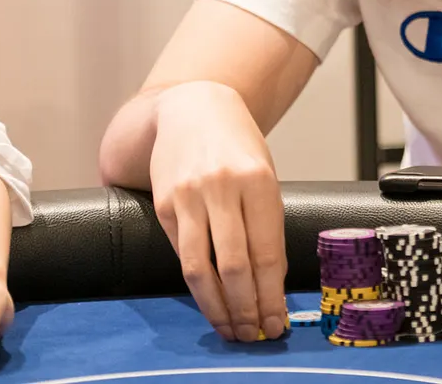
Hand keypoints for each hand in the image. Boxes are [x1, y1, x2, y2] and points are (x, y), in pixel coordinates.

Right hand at [150, 80, 288, 343]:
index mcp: (257, 180)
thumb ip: (267, 221)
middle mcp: (221, 188)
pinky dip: (197, 284)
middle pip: (234, 266)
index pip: (266, 252)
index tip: (277, 322)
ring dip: (218, 307)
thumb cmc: (237, 145)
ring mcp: (188, 197)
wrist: (192, 107)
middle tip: (255, 334)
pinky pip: (181, 254)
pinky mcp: (164, 205)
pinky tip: (209, 300)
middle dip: (247, 308)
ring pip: (201, 268)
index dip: (271, 294)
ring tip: (232, 328)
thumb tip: (271, 280)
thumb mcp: (264, 175)